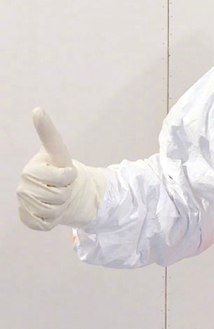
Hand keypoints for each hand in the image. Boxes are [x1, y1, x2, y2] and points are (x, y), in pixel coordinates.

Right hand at [16, 108, 105, 230]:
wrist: (59, 192)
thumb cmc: (59, 168)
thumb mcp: (58, 151)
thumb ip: (48, 132)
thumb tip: (36, 109)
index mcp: (33, 167)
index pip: (62, 174)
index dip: (69, 175)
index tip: (67, 169)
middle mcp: (25, 183)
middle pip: (59, 195)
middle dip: (68, 191)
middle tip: (64, 187)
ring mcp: (23, 201)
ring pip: (53, 210)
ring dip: (62, 206)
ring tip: (58, 198)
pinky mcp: (26, 217)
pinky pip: (45, 223)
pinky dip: (53, 220)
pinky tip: (50, 211)